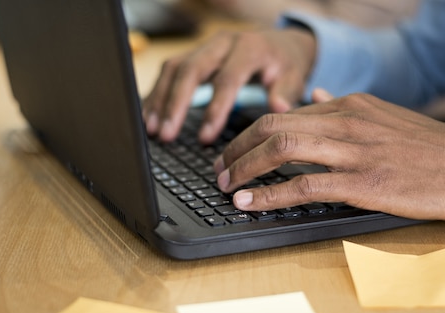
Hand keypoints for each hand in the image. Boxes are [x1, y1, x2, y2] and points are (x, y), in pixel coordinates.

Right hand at [143, 28, 315, 142]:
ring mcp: (206, 46)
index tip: (205, 138)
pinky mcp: (194, 54)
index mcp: (249, 48)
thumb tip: (278, 108)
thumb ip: (286, 92)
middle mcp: (223, 43)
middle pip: (191, 70)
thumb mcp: (295, 76)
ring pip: (175, 68)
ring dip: (160, 99)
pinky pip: (170, 71)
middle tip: (166, 134)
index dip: (215, 109)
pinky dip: (158, 94)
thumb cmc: (286, 64)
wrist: (281, 43)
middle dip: (176, 104)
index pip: (227, 78)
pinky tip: (149, 116)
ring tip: (152, 129)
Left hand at [214, 92, 444, 221]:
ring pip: (282, 149)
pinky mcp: (364, 183)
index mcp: (350, 106)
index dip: (249, 134)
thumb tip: (315, 99)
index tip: (233, 151)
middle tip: (219, 170)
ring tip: (226, 186)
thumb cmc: (432, 150)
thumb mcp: (385, 117)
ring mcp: (355, 151)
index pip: (283, 114)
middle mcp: (346, 121)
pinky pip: (305, 184)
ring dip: (245, 168)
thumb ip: (345, 109)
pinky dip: (270, 193)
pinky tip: (251, 202)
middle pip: (272, 126)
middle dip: (237, 149)